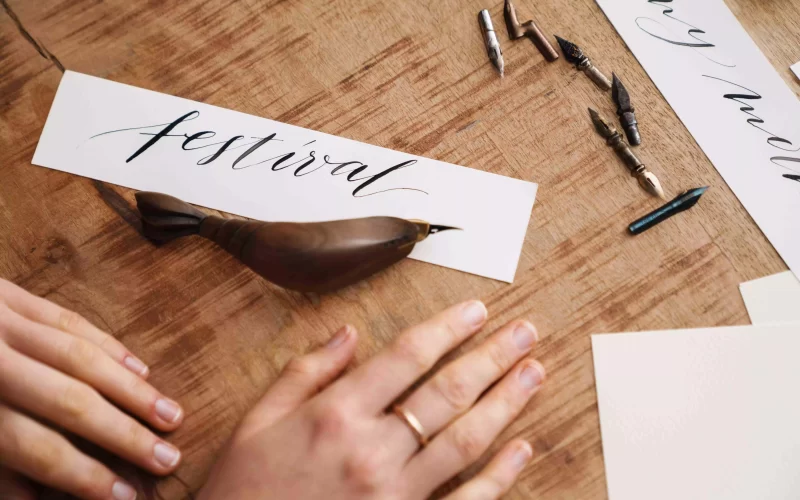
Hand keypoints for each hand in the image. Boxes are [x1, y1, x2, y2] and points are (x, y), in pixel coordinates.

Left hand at [0, 278, 183, 499]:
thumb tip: (35, 499)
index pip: (32, 447)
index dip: (82, 476)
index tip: (124, 497)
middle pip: (69, 401)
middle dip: (125, 434)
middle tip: (170, 459)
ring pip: (79, 356)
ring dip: (132, 390)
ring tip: (172, 415)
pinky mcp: (6, 291)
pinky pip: (68, 317)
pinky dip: (107, 343)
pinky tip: (139, 367)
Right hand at [199, 301, 544, 499]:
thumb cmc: (244, 488)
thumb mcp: (258, 420)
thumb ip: (306, 372)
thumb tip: (350, 334)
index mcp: (335, 414)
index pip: (407, 356)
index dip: (448, 329)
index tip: (477, 311)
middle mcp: (371, 449)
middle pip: (447, 392)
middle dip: (492, 357)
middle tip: (524, 332)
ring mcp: (394, 493)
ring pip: (464, 439)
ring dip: (505, 403)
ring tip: (534, 373)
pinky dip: (498, 476)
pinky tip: (521, 448)